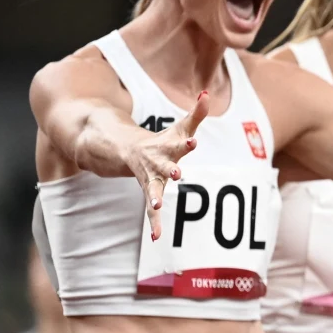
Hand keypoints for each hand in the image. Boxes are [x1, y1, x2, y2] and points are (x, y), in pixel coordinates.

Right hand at [125, 91, 209, 239]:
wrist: (125, 149)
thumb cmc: (163, 140)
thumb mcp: (181, 127)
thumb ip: (197, 113)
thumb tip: (207, 94)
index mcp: (168, 146)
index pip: (180, 142)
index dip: (187, 142)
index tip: (193, 141)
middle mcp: (157, 162)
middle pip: (164, 165)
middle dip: (170, 168)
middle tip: (177, 173)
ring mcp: (150, 177)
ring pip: (151, 188)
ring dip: (153, 197)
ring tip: (155, 206)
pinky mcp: (148, 190)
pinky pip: (150, 211)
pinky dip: (154, 223)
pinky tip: (157, 238)